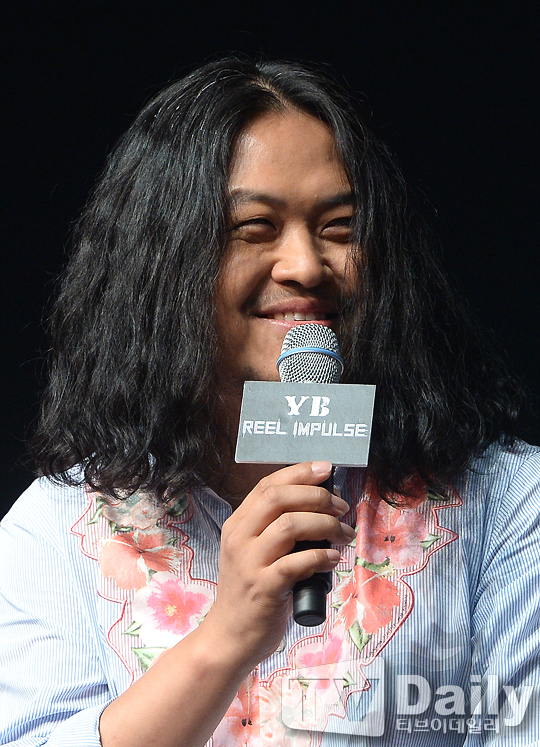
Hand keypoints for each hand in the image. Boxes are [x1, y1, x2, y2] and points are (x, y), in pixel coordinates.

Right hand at [200, 461, 353, 673]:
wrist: (229, 637)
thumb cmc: (250, 593)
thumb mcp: (253, 553)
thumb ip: (276, 530)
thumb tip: (321, 509)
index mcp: (237, 524)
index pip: (267, 485)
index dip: (300, 473)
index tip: (327, 469)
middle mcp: (239, 538)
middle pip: (278, 499)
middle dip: (316, 496)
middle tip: (341, 507)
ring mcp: (249, 562)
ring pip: (290, 525)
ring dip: (325, 525)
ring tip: (345, 534)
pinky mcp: (263, 588)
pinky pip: (297, 563)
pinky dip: (321, 557)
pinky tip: (333, 559)